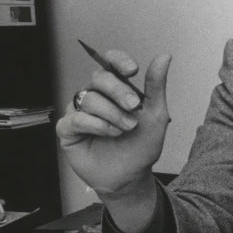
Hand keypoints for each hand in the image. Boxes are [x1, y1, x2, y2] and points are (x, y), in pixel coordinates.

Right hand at [55, 51, 171, 199]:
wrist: (132, 175)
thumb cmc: (142, 145)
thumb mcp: (156, 114)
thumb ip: (156, 85)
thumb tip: (164, 56)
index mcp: (116, 88)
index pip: (110, 63)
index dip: (118, 61)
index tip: (132, 71)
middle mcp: (96, 96)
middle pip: (99, 77)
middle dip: (119, 90)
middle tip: (134, 107)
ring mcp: (80, 111)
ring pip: (88, 98)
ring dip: (112, 113)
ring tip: (125, 128)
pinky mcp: (68, 130)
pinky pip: (76, 118)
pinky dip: (96, 125)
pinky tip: (110, 133)